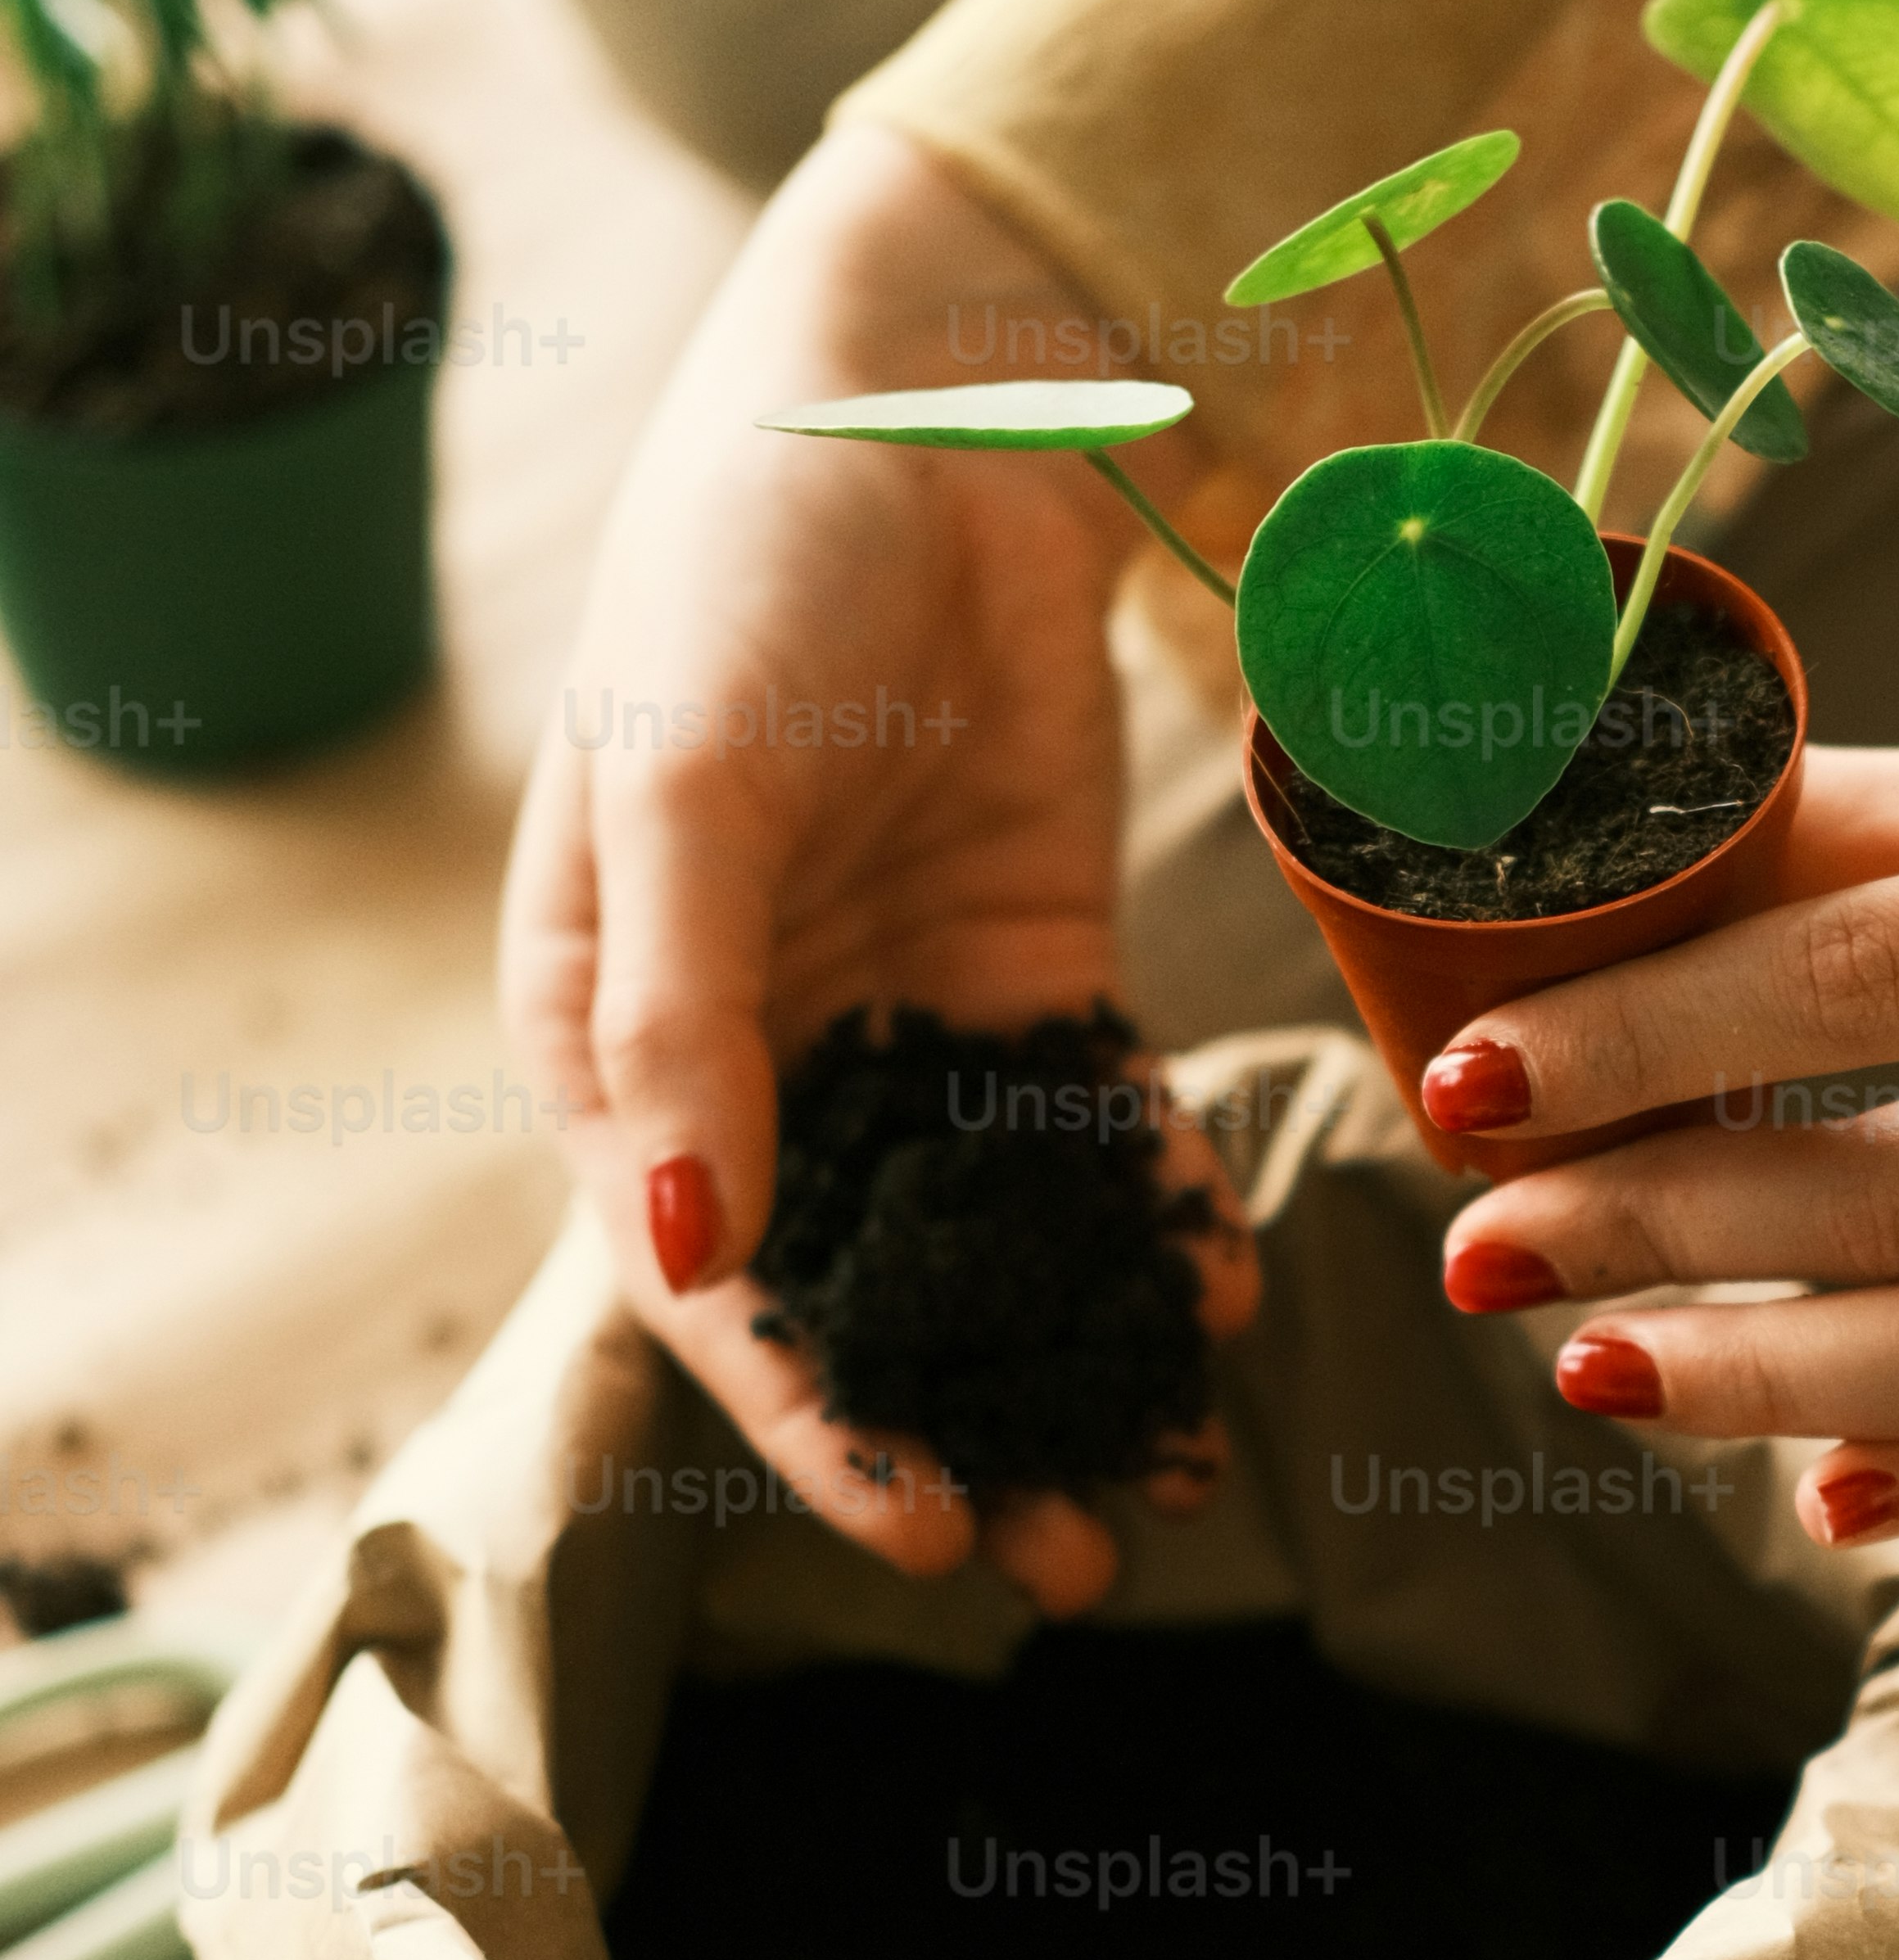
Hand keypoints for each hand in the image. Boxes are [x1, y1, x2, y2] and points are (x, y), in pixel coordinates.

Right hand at [502, 118, 1256, 1612]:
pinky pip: (1094, 1122)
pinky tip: (1222, 1293)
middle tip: (1082, 1557)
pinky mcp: (1031, 962)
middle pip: (864, 1289)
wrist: (920, 402)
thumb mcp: (686, 786)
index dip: (818, 1417)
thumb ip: (680, 1025)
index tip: (930, 1520)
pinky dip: (1153, 1213)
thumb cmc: (743, 568)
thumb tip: (685, 1254)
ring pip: (990, 1234)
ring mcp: (903, 1013)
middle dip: (966, 1428)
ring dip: (1070, 1355)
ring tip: (1172, 1474)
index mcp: (615, 1037)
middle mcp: (759, 1056)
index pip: (715, 1279)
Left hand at [1420, 669, 1898, 1541]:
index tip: (1464, 1078)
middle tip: (1477, 1244)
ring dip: (1761, 1383)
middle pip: (1896, 1193)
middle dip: (1657, 1227)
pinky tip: (1807, 1493)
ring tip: (1588, 1369)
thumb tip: (1627, 823)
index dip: (1644, 1038)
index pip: (1857, 985)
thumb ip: (1896, 824)